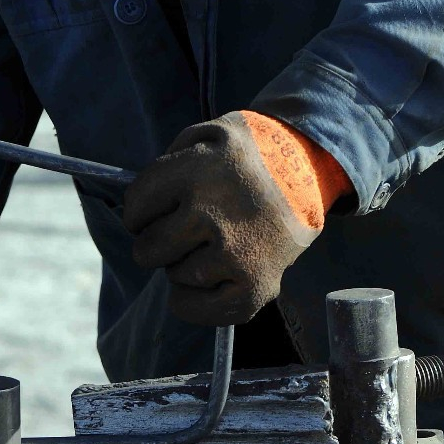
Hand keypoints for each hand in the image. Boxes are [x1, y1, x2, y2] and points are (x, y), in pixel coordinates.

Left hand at [123, 111, 339, 324]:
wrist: (307, 169)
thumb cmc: (246, 155)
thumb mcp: (206, 134)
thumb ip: (167, 162)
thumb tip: (135, 207)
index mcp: (197, 170)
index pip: (136, 206)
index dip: (139, 209)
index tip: (154, 209)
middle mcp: (212, 212)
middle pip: (149, 247)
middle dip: (156, 239)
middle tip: (178, 231)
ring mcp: (235, 253)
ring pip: (174, 275)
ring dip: (182, 263)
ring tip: (207, 245)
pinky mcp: (255, 285)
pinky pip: (198, 308)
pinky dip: (190, 301)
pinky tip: (201, 280)